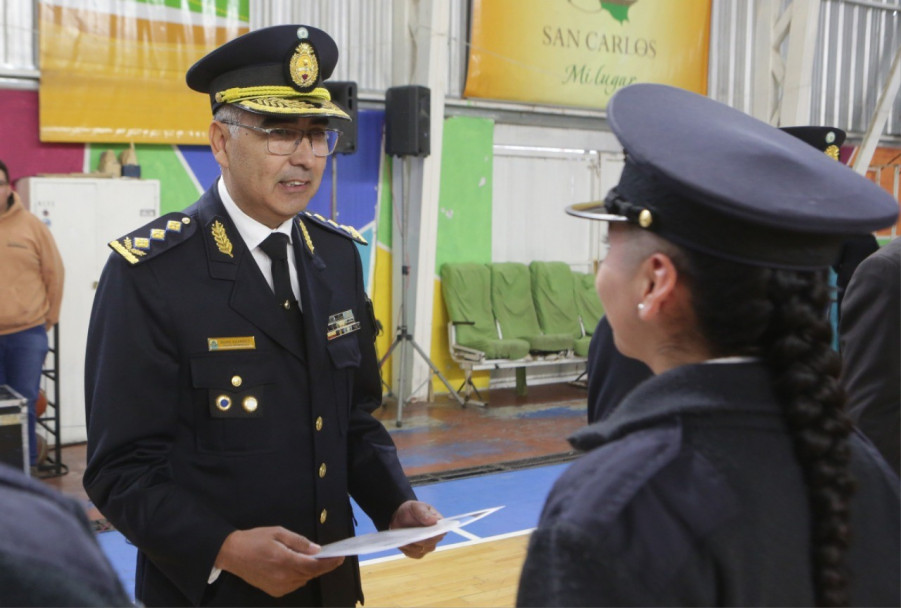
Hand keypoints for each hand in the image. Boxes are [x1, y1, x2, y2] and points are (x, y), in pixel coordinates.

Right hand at [215, 527, 343, 597]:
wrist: (231, 554)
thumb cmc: (255, 539)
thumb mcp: (278, 533)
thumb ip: (299, 542)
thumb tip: (317, 550)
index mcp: (285, 561)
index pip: (314, 566)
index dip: (330, 563)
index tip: (341, 557)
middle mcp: (283, 577)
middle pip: (310, 574)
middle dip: (321, 565)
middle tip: (329, 555)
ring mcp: (279, 587)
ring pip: (303, 580)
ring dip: (310, 570)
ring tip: (309, 558)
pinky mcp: (274, 592)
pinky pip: (294, 585)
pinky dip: (299, 576)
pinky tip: (295, 566)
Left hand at [389, 500, 443, 558]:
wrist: (400, 517)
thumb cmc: (411, 510)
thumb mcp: (416, 507)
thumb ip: (424, 513)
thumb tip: (434, 521)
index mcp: (438, 525)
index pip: (441, 533)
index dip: (434, 534)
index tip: (425, 532)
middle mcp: (435, 537)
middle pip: (431, 544)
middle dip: (421, 540)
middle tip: (411, 535)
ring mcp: (427, 546)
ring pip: (422, 551)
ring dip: (413, 545)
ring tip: (405, 537)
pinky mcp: (418, 552)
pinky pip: (414, 555)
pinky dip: (408, 550)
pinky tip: (403, 543)